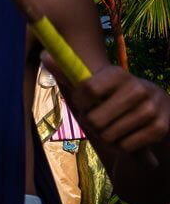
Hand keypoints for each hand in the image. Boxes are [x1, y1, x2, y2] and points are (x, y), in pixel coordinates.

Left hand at [45, 54, 169, 153]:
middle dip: (92, 124)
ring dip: (106, 136)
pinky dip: (122, 146)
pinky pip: (126, 147)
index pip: (87, 89)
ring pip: (109, 136)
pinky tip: (128, 134)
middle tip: (99, 119)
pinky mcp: (160, 127)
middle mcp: (137, 87)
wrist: (157, 105)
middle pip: (95, 120)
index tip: (84, 103)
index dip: (80, 102)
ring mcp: (151, 108)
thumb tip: (45, 56)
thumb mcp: (94, 82)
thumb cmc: (113, 95)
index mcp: (117, 73)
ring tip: (114, 126)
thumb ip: (69, 72)